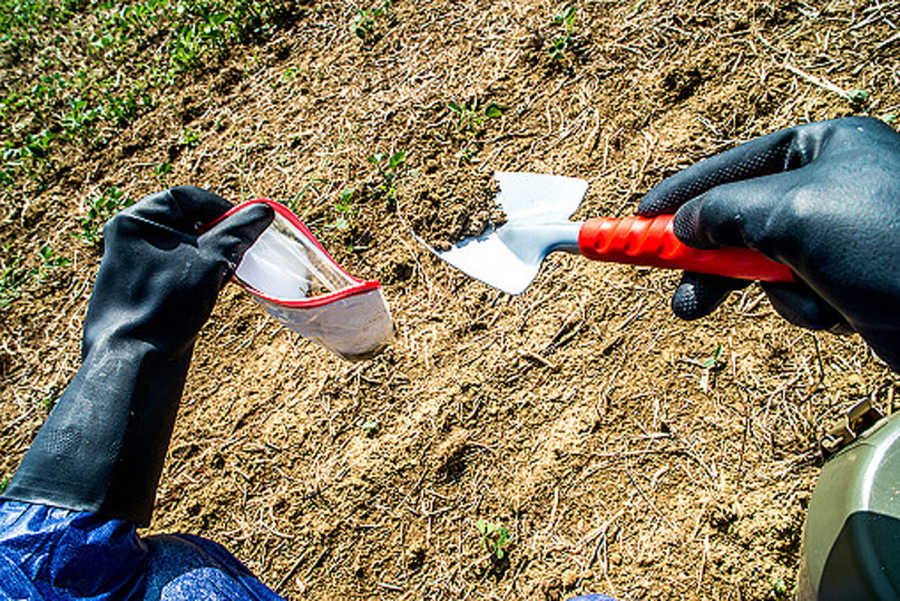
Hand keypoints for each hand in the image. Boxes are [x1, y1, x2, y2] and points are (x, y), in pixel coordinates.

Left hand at [2, 186, 272, 523]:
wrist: (134, 359)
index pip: (186, 197)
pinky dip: (198, 273)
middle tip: (243, 249)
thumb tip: (264, 211)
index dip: (221, 207)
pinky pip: (175, 269)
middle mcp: (130, 238)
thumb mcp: (210, 261)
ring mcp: (133, 265)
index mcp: (137, 220)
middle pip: (185, 222)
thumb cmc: (167, 302)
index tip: (247, 224)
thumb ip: (238, 232)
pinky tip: (212, 290)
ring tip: (231, 271)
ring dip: (211, 255)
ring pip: (183, 248)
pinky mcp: (141, 290)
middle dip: (218, 233)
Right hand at [637, 117, 899, 369]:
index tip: (637, 219)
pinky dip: (806, 307)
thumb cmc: (890, 243)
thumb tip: (685, 226)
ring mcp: (840, 235)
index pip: (733, 165)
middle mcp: (831, 186)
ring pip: (764, 266)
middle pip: (740, 219)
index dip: (682, 194)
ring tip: (809, 299)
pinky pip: (795, 295)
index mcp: (824, 147)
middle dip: (712, 260)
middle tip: (678, 298)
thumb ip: (726, 212)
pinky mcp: (850, 280)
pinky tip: (840, 310)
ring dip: (774, 290)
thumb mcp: (794, 213)